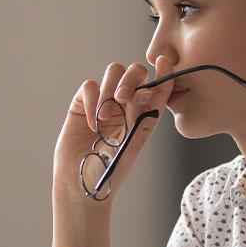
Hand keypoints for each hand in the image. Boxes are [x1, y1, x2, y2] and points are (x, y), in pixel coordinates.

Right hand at [52, 55, 174, 204]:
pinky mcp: (83, 104)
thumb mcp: (131, 145)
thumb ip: (139, 117)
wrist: (81, 183)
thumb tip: (145, 91)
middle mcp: (127, 104)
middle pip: (135, 71)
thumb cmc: (111, 170)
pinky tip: (91, 123)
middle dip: (131, 79)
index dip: (164, 72)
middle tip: (123, 98)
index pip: (158, 87)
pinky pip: (90, 86)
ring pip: (113, 72)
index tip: (164, 63)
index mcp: (145, 114)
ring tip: (105, 117)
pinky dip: (92, 101)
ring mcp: (105, 102)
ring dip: (110, 89)